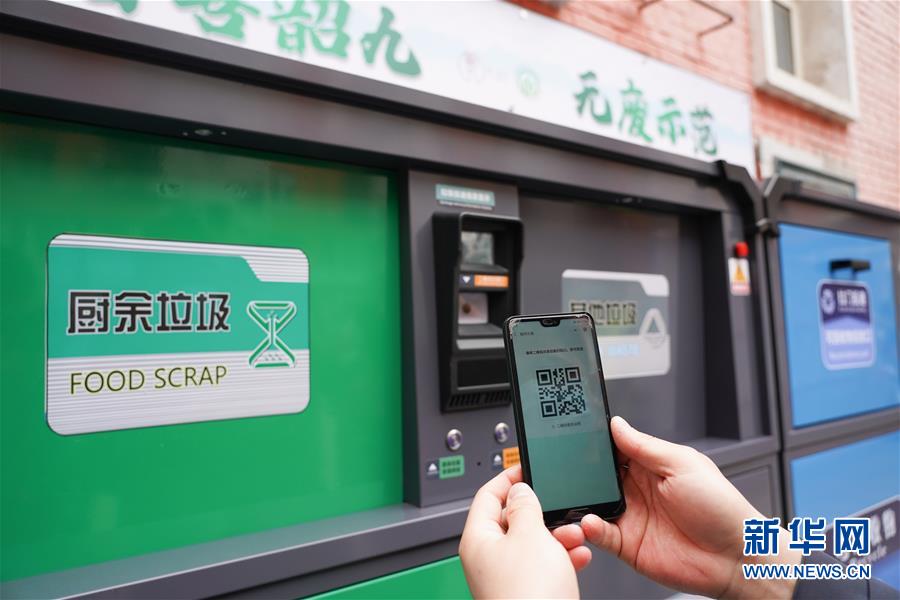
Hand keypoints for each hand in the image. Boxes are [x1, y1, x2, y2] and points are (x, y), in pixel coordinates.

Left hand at [460, 465, 591, 598]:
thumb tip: (519, 489)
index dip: (508, 477)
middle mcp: (488, 558)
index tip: (527, 466)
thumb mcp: (530, 536)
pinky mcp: (526, 594)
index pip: (487, 495)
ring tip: (577, 536)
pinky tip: (579, 557)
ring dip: (558, 536)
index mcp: (478, 539)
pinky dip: (562, 558)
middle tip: (561, 507)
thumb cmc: (527, 597)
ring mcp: (506, 578)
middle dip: (543, 512)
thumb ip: (525, 506)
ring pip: (533, 544)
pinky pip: (544, 567)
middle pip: (513, 520)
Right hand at [582, 417, 800, 598]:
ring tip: (576, 495)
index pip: (613, 449)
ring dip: (582, 500)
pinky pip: (599, 534)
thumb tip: (617, 424)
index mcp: (650, 466)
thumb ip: (644, 446)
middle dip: (581, 471)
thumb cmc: (720, 507)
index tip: (575, 435)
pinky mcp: (626, 544)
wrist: (735, 557)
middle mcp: (637, 490)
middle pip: (597, 476)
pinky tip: (590, 521)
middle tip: (567, 467)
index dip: (595, 442)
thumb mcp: (682, 464)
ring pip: (593, 504)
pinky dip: (589, 528)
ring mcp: (631, 517)